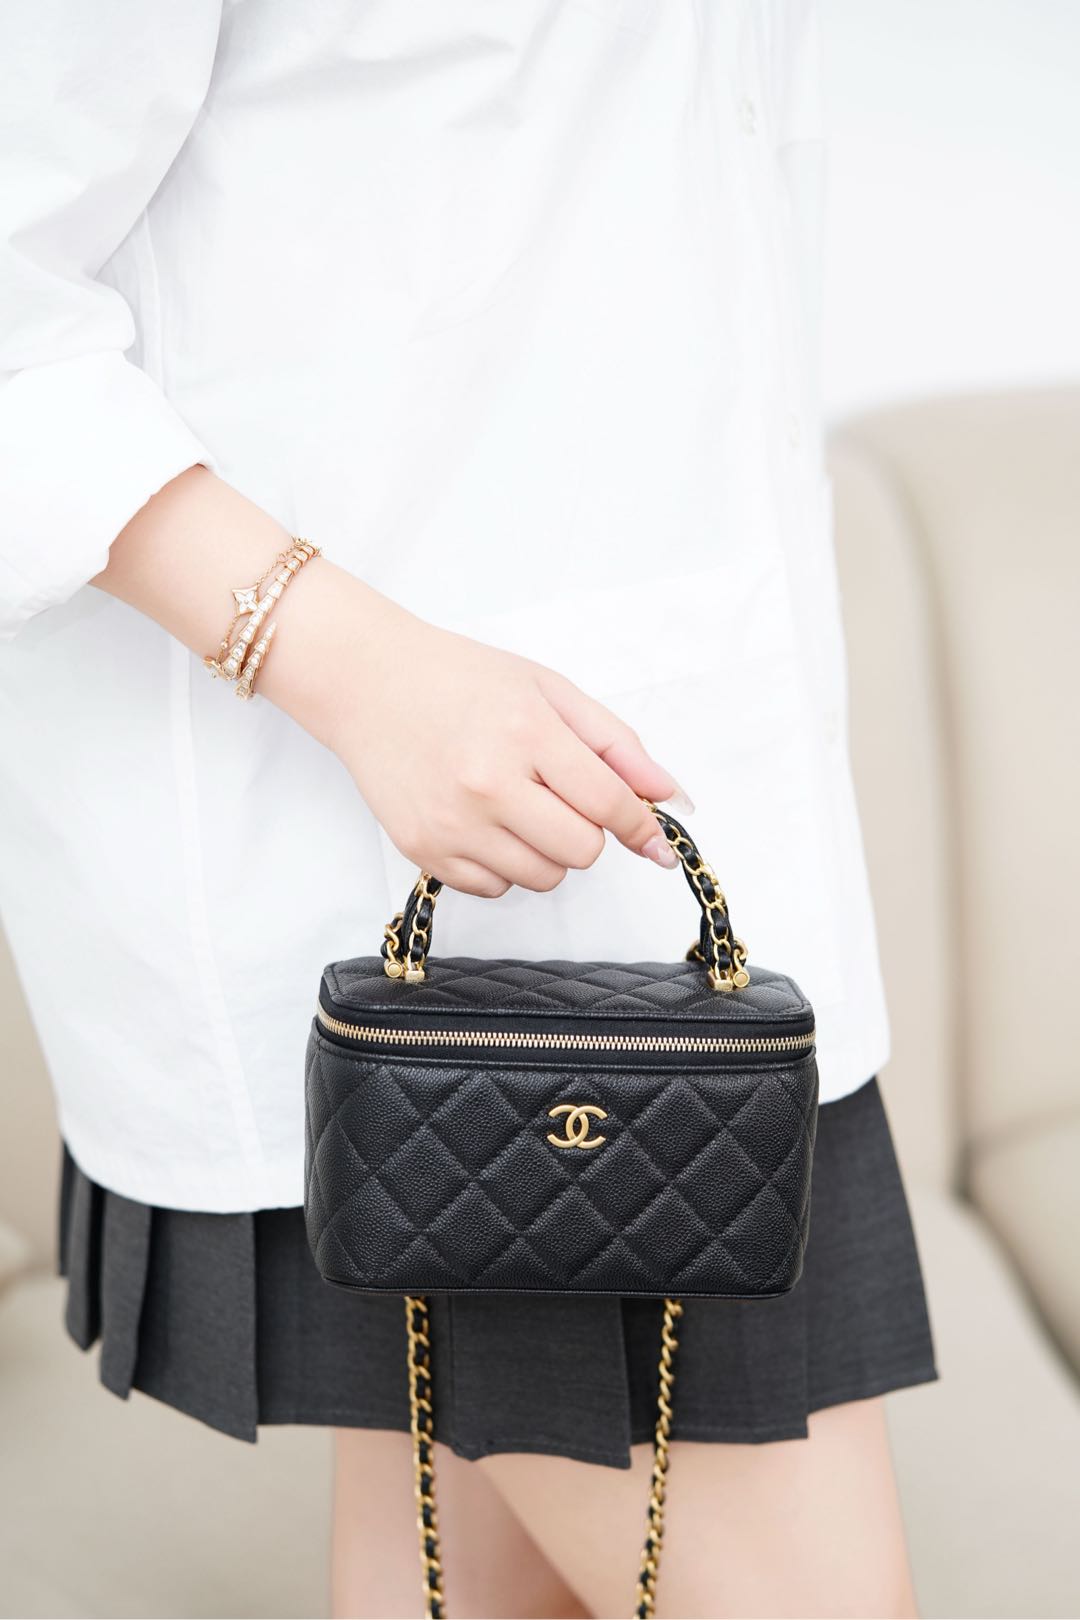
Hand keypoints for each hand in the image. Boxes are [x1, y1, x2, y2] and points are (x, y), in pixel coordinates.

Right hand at [320, 594, 690, 896]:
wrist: (369, 684)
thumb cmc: (462, 680)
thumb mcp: (548, 690)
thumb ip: (615, 745)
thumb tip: (670, 798)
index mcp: (526, 732)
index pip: (608, 803)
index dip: (640, 826)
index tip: (656, 842)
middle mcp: (488, 783)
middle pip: (581, 852)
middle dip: (586, 832)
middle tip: (558, 797)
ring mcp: (452, 822)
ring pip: (543, 878)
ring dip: (546, 851)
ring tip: (518, 807)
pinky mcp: (423, 850)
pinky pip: (496, 888)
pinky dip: (504, 865)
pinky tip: (484, 823)